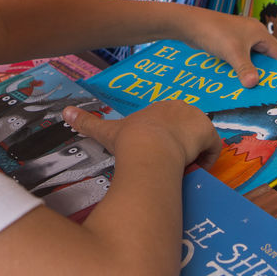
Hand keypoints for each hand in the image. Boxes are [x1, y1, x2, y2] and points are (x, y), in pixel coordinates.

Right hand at [64, 101, 221, 168]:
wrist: (147, 148)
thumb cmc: (128, 140)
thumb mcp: (106, 130)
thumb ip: (86, 122)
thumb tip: (63, 111)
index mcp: (160, 107)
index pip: (169, 124)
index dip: (166, 140)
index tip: (158, 154)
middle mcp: (181, 107)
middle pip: (187, 130)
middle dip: (180, 146)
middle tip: (168, 163)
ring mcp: (197, 119)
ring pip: (200, 140)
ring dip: (194, 154)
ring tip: (180, 167)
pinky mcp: (208, 132)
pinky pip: (213, 149)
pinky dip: (207, 160)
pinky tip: (194, 168)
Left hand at [178, 8, 276, 88]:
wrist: (191, 25)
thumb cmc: (215, 33)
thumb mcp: (233, 53)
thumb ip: (245, 69)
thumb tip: (253, 84)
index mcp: (259, 32)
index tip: (276, 84)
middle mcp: (252, 34)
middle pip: (265, 56)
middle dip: (263, 71)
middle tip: (262, 88)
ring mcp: (240, 37)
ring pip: (250, 58)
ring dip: (249, 71)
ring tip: (248, 87)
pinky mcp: (228, 42)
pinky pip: (238, 57)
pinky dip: (238, 67)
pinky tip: (234, 79)